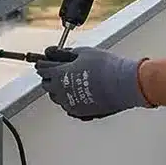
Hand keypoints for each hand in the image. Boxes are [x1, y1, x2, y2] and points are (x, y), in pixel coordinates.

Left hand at [34, 47, 151, 119]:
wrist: (123, 83)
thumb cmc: (106, 67)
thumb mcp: (83, 52)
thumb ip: (65, 53)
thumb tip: (55, 52)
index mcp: (59, 75)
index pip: (42, 69)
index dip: (42, 63)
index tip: (43, 62)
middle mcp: (61, 91)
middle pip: (46, 85)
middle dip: (49, 77)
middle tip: (56, 71)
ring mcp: (70, 103)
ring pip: (57, 97)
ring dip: (58, 90)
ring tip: (68, 83)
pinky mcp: (80, 112)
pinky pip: (68, 106)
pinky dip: (69, 100)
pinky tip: (78, 93)